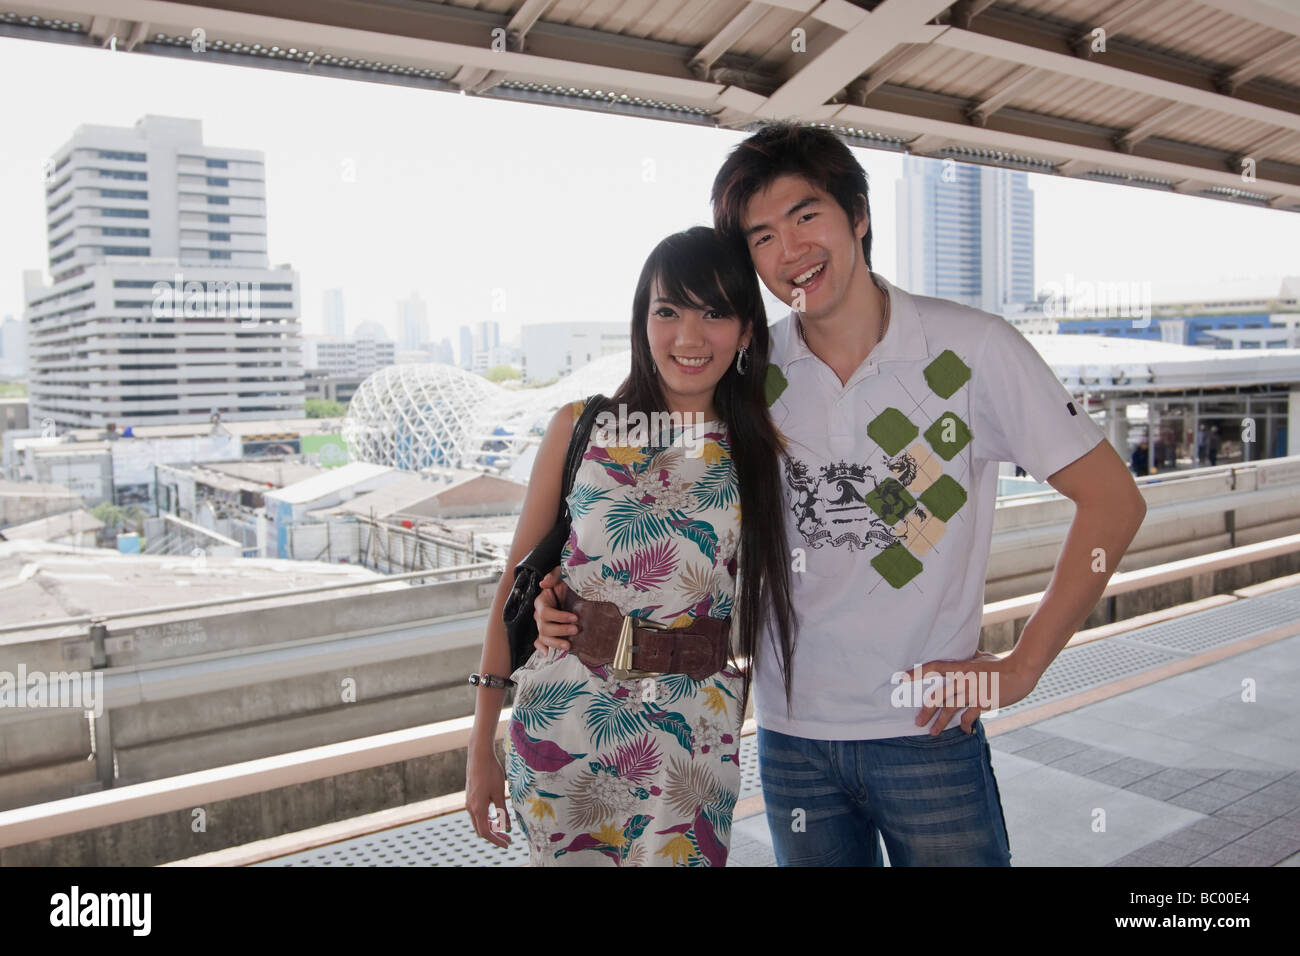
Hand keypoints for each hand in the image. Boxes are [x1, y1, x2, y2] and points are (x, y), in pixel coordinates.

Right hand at [466, 744, 511, 847]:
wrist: (479, 756)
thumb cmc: (491, 773)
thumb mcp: (499, 793)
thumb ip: (503, 811)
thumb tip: (508, 827)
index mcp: (478, 808)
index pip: (486, 832)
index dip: (496, 840)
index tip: (507, 844)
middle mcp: (471, 808)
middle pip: (481, 829)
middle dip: (494, 835)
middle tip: (508, 838)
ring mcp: (469, 803)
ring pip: (478, 822)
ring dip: (490, 827)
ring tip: (504, 827)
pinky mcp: (470, 797)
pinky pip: (477, 814)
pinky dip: (487, 818)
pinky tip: (496, 815)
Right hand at [532, 565, 575, 652]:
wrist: (569, 587)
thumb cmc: (564, 581)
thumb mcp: (560, 574)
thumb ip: (553, 577)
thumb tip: (544, 584)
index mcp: (541, 602)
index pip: (546, 613)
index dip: (560, 617)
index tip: (575, 617)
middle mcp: (539, 615)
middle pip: (544, 627)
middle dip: (561, 630)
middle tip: (576, 630)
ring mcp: (542, 624)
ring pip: (543, 637)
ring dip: (555, 643)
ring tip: (569, 646)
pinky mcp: (546, 631)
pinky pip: (539, 642)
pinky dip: (542, 648)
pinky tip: (547, 653)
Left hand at [905, 651, 1039, 734]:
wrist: (1020, 671)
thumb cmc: (1001, 663)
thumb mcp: (982, 657)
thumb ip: (969, 658)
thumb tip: (964, 653)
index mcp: (960, 667)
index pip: (933, 668)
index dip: (916, 673)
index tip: (901, 679)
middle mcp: (963, 680)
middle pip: (938, 696)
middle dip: (926, 710)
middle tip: (917, 722)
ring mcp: (973, 692)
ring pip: (951, 709)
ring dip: (941, 723)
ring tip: (932, 732)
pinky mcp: (984, 703)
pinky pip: (970, 717)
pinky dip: (966, 725)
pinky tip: (965, 731)